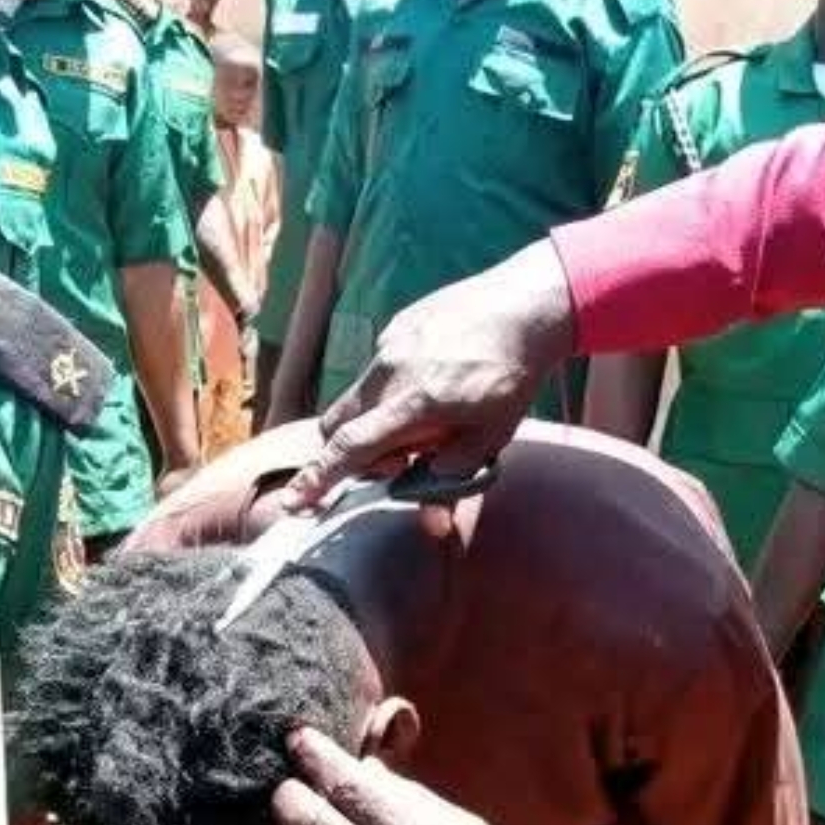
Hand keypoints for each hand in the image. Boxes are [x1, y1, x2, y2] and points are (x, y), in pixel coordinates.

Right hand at [291, 251, 577, 500]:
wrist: (531, 301)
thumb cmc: (515, 373)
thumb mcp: (492, 436)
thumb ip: (453, 478)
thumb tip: (433, 523)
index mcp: (414, 402)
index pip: (350, 449)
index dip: (318, 479)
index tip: (293, 501)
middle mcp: (391, 371)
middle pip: (336, 425)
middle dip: (349, 451)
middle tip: (396, 459)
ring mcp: (391, 344)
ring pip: (356, 397)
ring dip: (374, 420)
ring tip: (424, 417)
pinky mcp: (397, 326)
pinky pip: (377, 368)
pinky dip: (390, 388)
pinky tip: (433, 380)